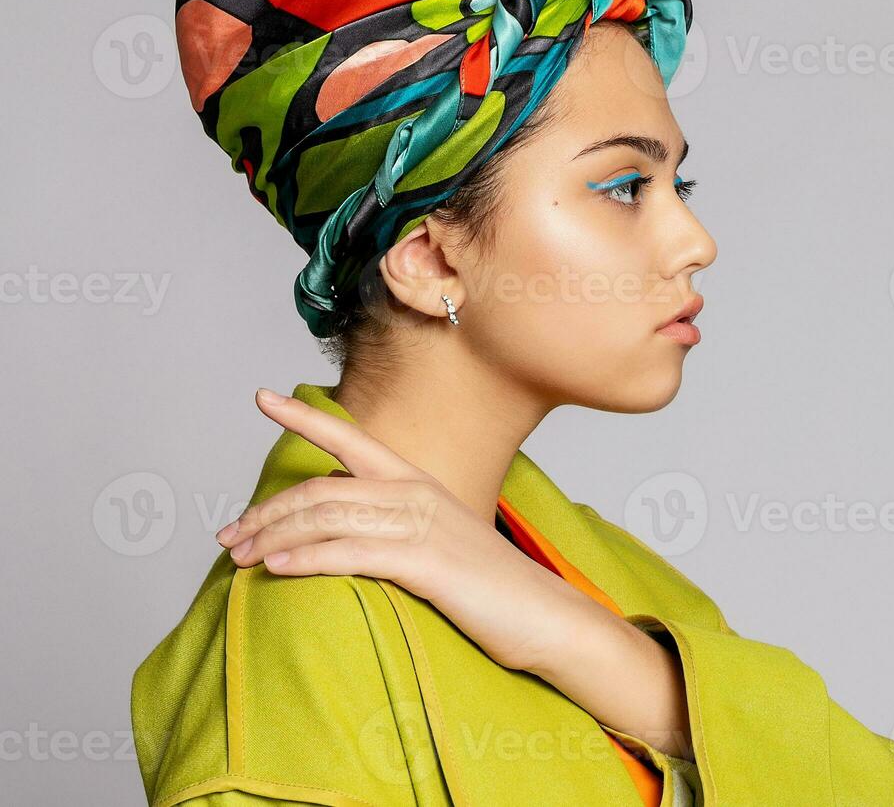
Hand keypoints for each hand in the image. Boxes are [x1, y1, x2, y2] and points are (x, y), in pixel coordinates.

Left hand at [215, 387, 597, 675]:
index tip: (261, 398)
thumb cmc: (490, 587)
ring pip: (328, 516)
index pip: (351, 439)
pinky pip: (351, 553)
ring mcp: (423, 526)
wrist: (545, 616)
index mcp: (419, 483)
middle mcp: (417, 494)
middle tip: (226, 535)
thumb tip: (342, 524)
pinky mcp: (426, 563)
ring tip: (237, 558)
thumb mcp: (439, 543)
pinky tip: (276, 570)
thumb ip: (394, 525)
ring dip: (273, 535)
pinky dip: (306, 559)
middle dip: (266, 509)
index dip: (304, 416)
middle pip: (321, 488)